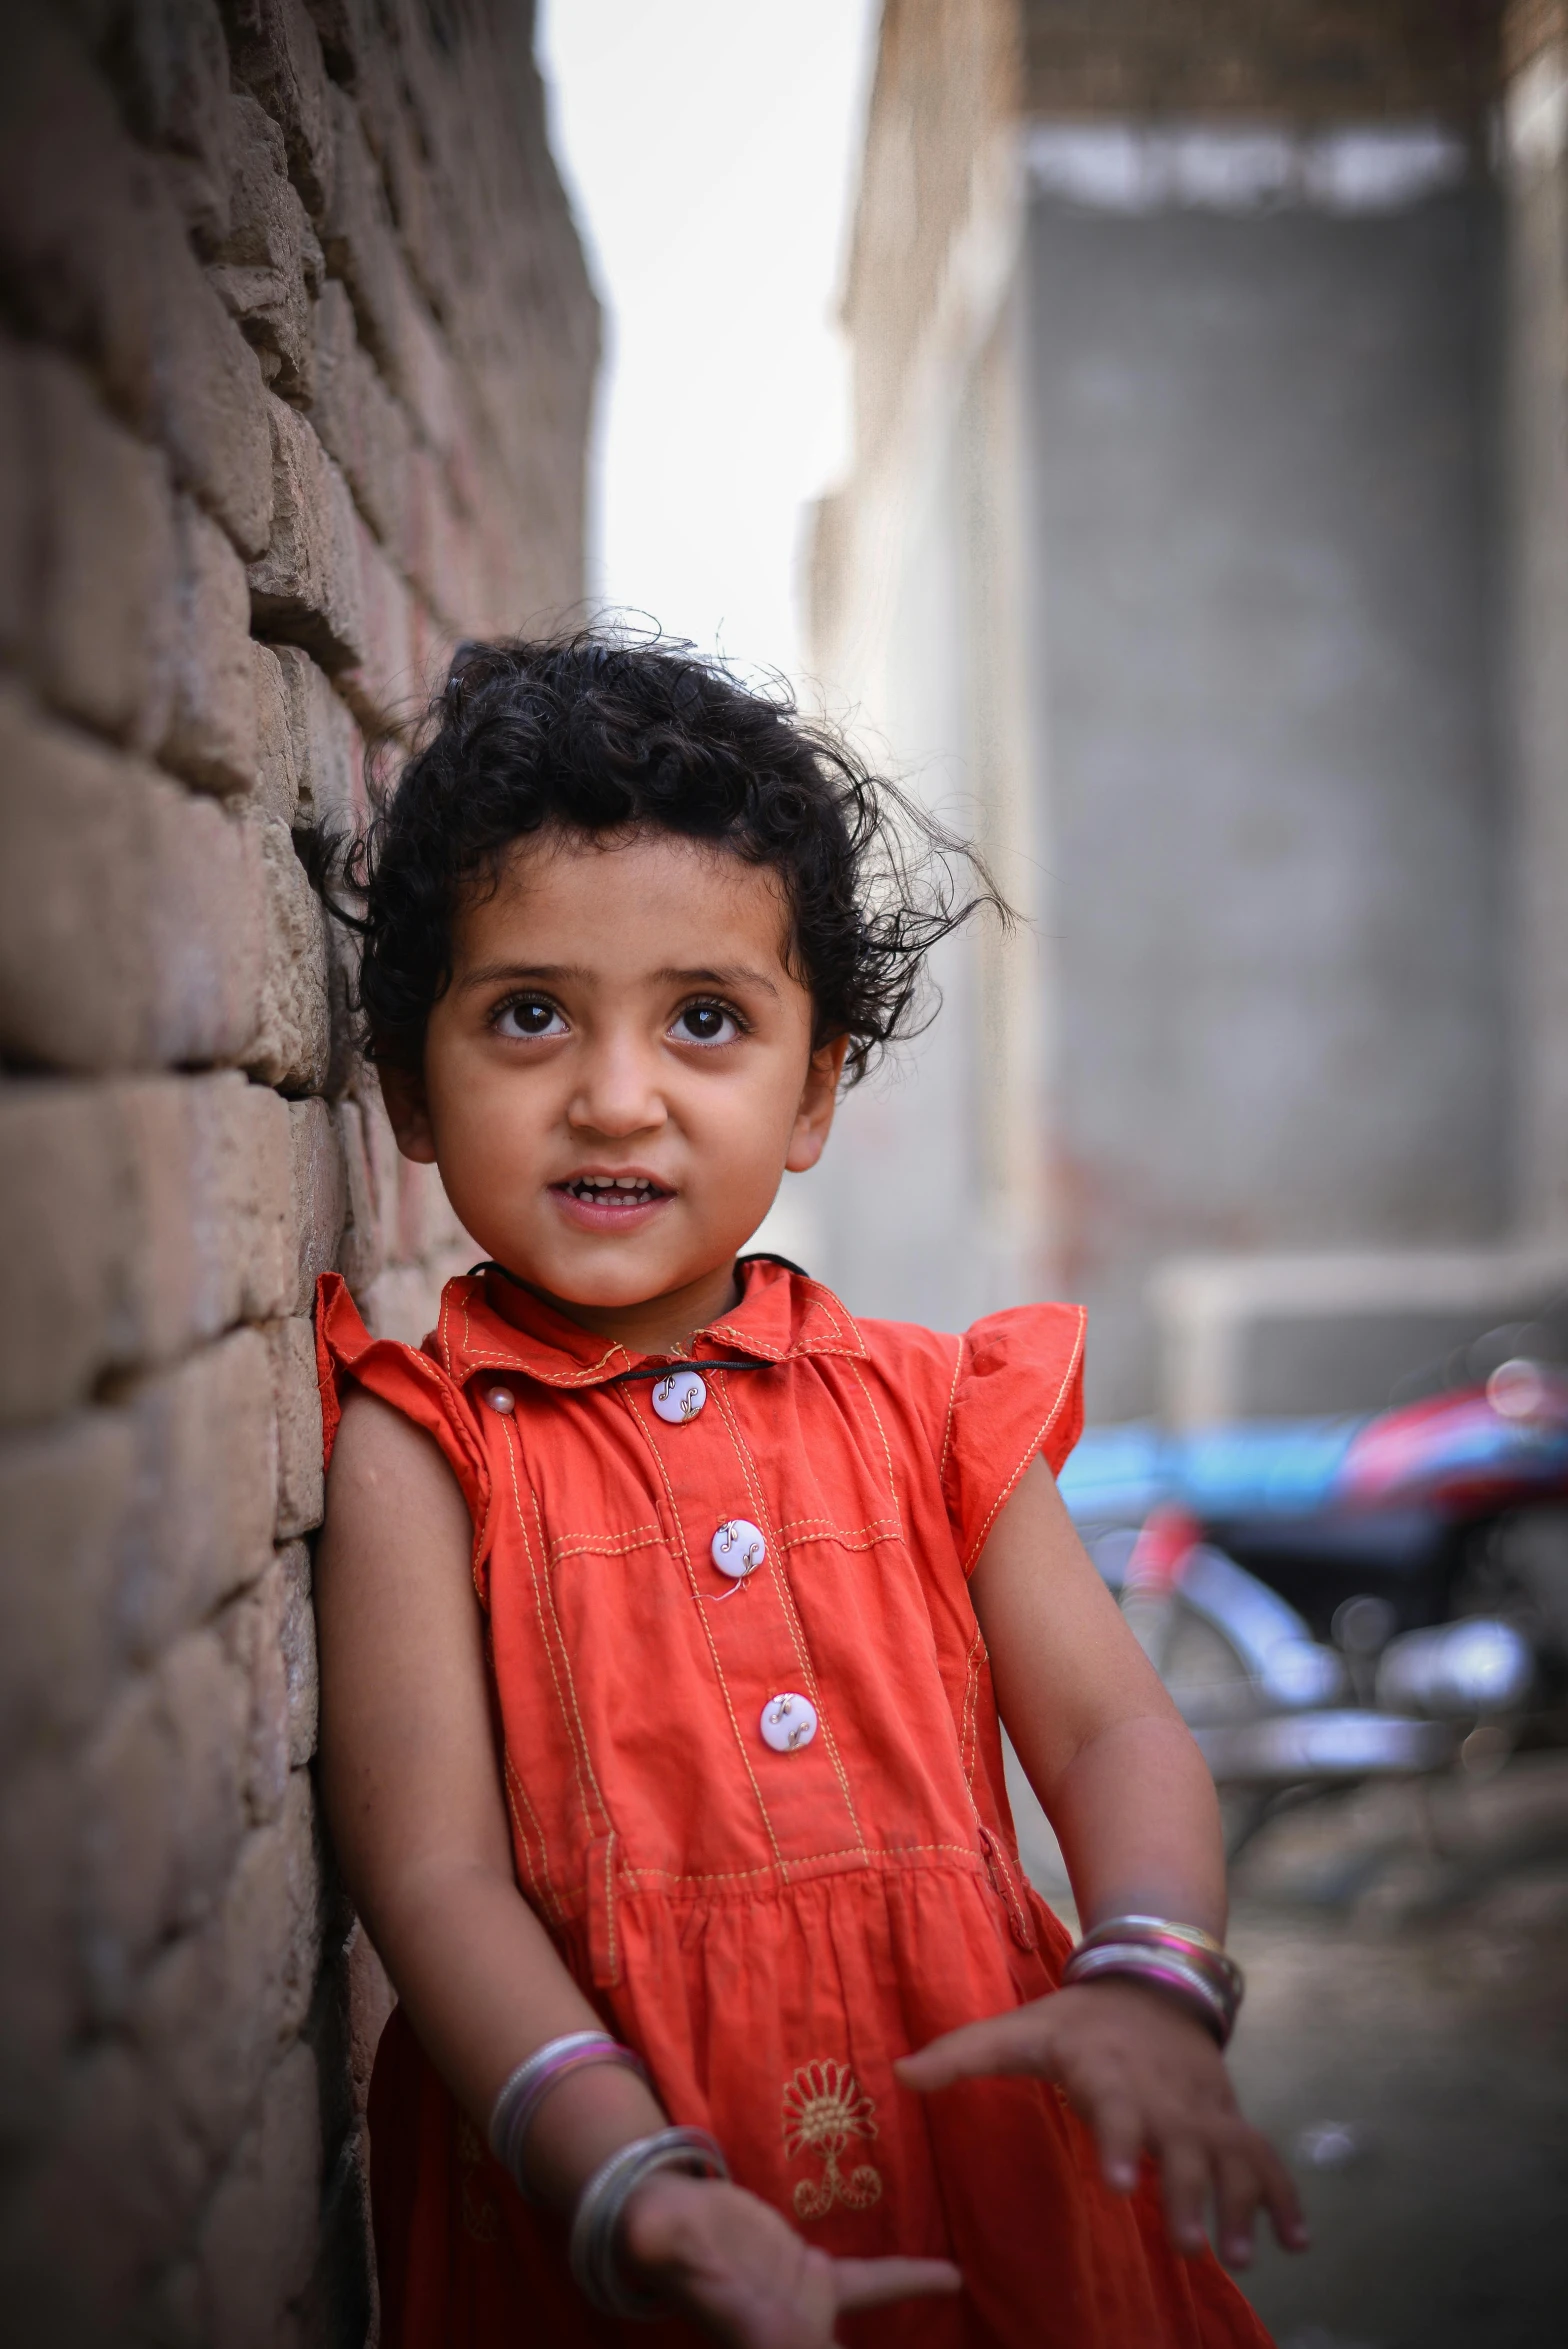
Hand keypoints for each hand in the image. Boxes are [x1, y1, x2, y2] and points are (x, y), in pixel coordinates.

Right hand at [620, 2169, 960, 2346]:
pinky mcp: (814, 2279)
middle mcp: (783, 2334)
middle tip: (947, 2327)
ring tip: (951, 2294)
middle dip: (851, 2348)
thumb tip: (644, 2229)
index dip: (814, 2343)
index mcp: (752, 2332)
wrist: (665, 2217)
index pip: (801, 2343)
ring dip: (882, 2336)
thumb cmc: (651, 2228)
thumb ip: (654, 2236)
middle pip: (825, 2348)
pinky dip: (910, 2280)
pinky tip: (952, 2277)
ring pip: (845, 2336)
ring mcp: (802, 2312)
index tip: (827, 2337)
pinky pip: (869, 2286)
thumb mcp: (652, 2234)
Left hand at [895, 1980, 1306, 2269]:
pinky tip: (1297, 2242)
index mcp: (1108, 2073)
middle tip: (1189, 2246)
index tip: (1118, 2186)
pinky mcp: (1231, 2120)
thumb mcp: (1020, 2029)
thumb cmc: (1076, 2023)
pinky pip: (1265, 2157)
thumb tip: (897, 2073)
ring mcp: (1204, 2109)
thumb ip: (962, 2055)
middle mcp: (1163, 2094)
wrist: (1150, 1982)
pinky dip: (1285, 2197)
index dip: (1118, 2145)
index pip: (1113, 2108)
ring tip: (1241, 2257)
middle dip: (1188, 2194)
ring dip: (1241, 2204)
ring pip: (1232, 2156)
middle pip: (1182, 2145)